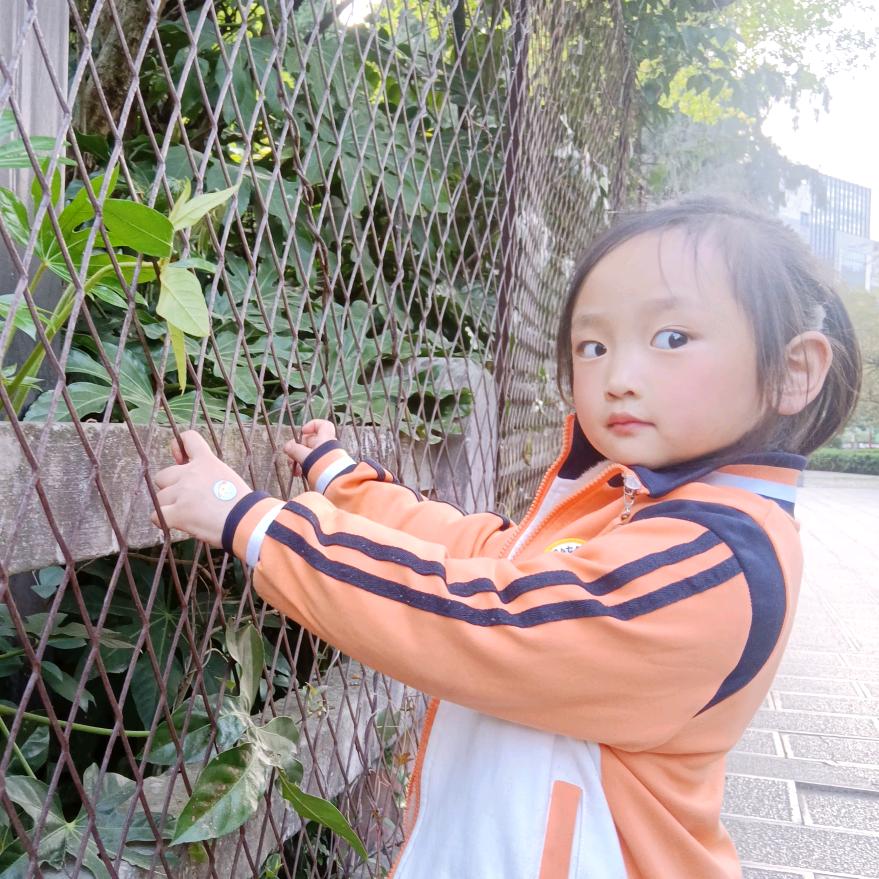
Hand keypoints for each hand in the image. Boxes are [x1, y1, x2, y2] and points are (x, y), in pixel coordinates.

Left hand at [150, 431, 252, 546]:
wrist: (247, 521)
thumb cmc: (243, 505)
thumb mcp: (229, 478)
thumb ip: (209, 476)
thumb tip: (197, 485)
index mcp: (207, 461)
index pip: (188, 439)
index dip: (179, 446)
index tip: (180, 458)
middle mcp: (191, 473)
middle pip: (163, 476)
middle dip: (171, 487)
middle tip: (187, 499)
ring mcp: (182, 492)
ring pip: (160, 498)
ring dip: (169, 507)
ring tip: (188, 516)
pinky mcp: (177, 513)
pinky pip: (157, 517)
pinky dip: (163, 522)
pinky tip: (176, 525)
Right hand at [284, 419, 336, 477]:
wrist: (335, 484)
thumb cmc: (322, 467)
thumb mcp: (306, 457)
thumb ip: (295, 450)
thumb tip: (287, 447)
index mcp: (325, 439)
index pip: (322, 425)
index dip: (312, 426)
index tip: (302, 432)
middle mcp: (326, 447)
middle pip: (309, 442)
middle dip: (297, 449)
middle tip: (290, 458)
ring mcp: (324, 458)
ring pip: (308, 454)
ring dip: (298, 460)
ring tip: (294, 470)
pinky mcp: (322, 468)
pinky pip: (310, 464)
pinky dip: (303, 467)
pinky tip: (298, 474)